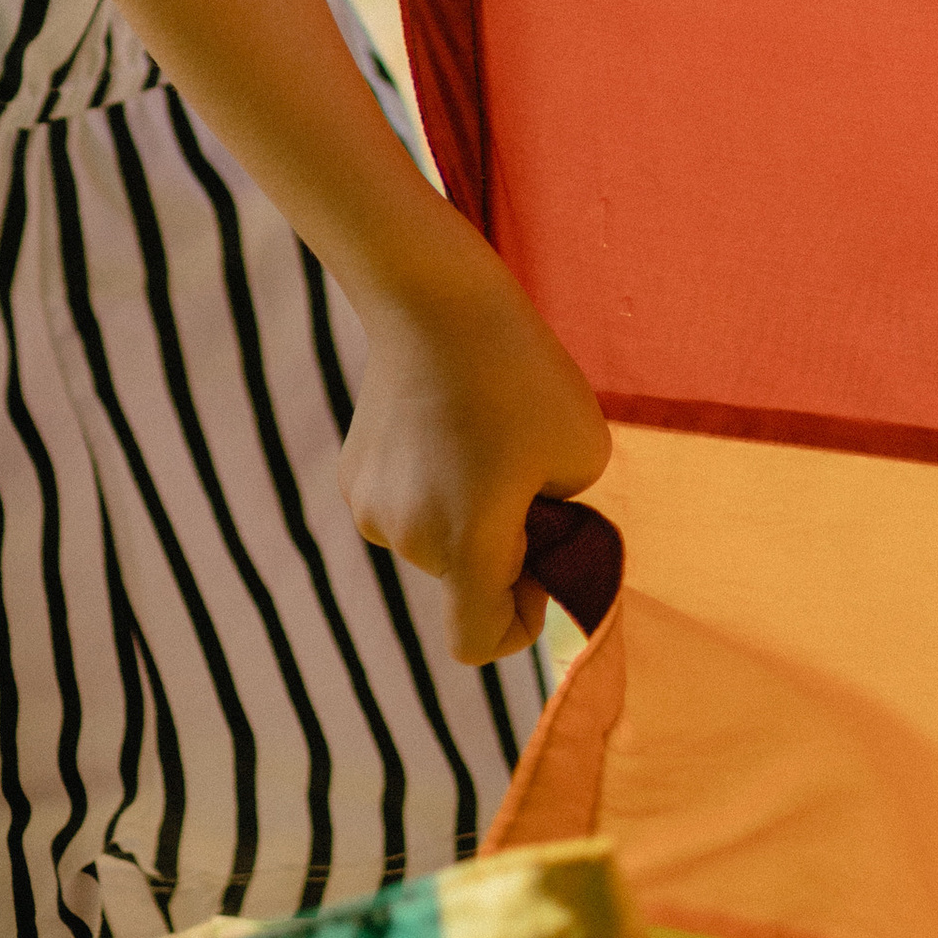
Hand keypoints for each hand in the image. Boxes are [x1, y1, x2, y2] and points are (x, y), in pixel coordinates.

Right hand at [341, 238, 610, 665]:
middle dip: (500, 545)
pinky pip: (406, 504)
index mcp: (463, 544)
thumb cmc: (519, 370)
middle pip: (461, 580)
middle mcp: (406, 537)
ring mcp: (369, 504)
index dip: (518, 622)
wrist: (432, 294)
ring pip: (434, 539)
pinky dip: (432, 483)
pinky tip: (445, 421)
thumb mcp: (584, 452)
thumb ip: (564, 516)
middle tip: (523, 471)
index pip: (478, 643)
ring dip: (464, 511)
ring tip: (481, 434)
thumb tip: (528, 529)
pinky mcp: (352, 469)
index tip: (538, 562)